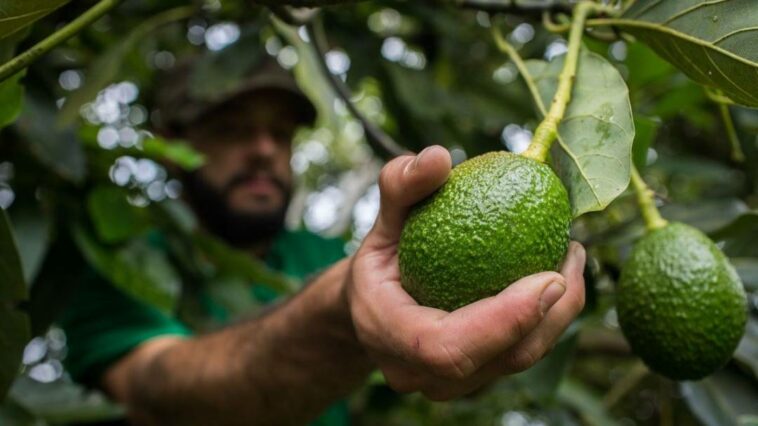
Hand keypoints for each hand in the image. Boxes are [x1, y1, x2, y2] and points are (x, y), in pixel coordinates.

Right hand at [346, 146, 585, 400]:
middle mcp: (417, 373)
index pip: (445, 347)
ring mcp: (448, 383)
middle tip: (572, 253)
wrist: (373, 305)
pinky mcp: (474, 378)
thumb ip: (401, 186)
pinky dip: (549, 317)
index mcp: (387, 334)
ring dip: (558, 314)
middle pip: (497, 361)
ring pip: (518, 362)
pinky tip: (561, 273)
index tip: (548, 276)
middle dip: (548, 315)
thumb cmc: (382, 257)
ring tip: (573, 257)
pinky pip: (520, 354)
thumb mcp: (384, 217)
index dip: (501, 322)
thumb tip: (438, 156)